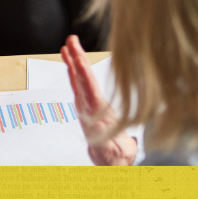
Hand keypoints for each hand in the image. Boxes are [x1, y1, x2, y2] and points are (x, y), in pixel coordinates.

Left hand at [61, 35, 136, 165]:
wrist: (107, 157)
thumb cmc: (115, 151)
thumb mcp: (119, 150)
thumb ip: (123, 145)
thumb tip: (127, 143)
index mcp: (96, 117)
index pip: (90, 92)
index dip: (85, 76)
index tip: (79, 60)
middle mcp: (87, 107)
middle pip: (81, 79)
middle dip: (76, 59)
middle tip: (71, 41)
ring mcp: (84, 102)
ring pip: (78, 77)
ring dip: (74, 58)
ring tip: (70, 43)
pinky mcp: (86, 100)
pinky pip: (78, 80)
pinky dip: (74, 67)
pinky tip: (70, 56)